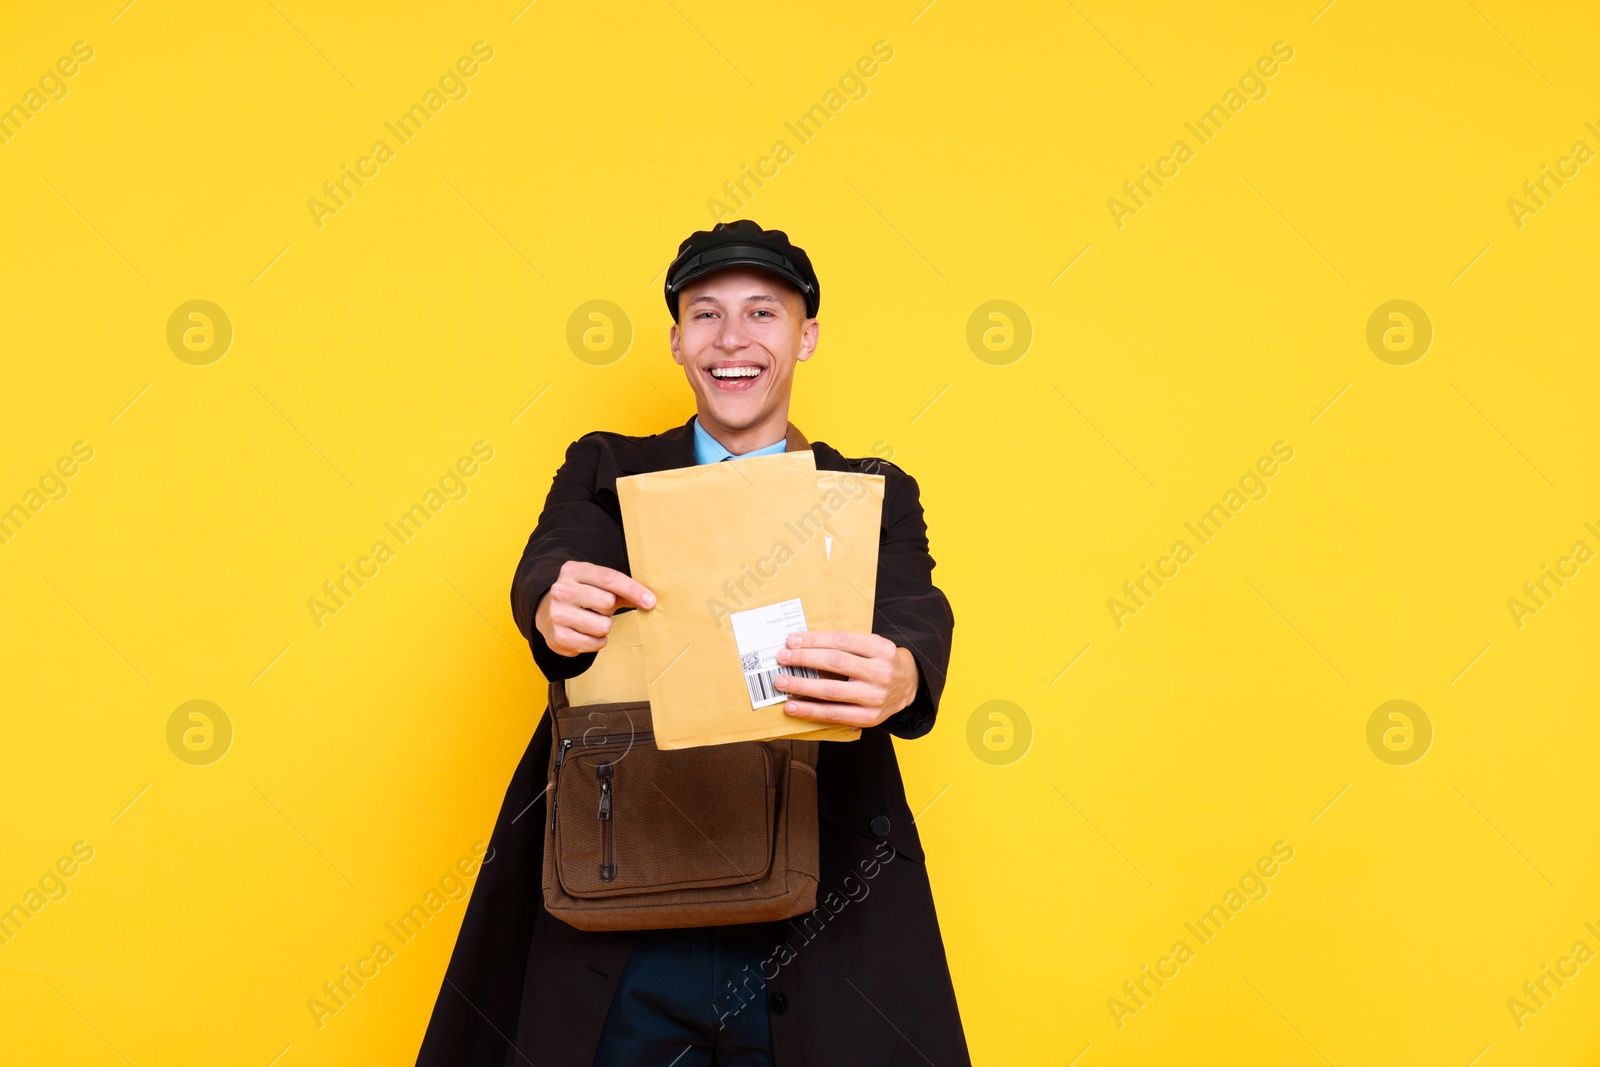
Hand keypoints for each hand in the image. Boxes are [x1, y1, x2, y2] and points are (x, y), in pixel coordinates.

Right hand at [535, 561, 654, 656]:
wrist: (548, 613)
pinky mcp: (558, 636)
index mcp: (573, 570)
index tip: (650, 601)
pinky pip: (595, 643)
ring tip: (592, 621)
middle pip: (607, 602)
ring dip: (604, 627)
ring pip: (603, 626)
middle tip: (599, 608)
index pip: (609, 578)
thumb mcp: (597, 585)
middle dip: (610, 609)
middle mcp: (561, 590)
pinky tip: (585, 633)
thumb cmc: (582, 597)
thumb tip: (649, 600)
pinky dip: (596, 641)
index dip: (633, 590)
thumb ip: (622, 590)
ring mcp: (557, 614)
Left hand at [773, 631, 918, 727]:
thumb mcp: (873, 645)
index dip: (814, 640)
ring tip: (781, 681)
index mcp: (881, 649)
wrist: (910, 686)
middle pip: (835, 663)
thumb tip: (804, 643)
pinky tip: (793, 706)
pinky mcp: (870, 718)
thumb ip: (846, 643)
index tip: (791, 640)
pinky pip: (834, 714)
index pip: (841, 640)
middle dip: (804, 659)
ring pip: (831, 690)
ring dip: (801, 685)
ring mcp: (875, 697)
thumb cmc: (882, 662)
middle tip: (782, 658)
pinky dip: (810, 710)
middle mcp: (880, 672)